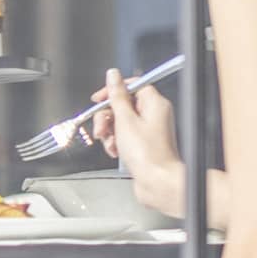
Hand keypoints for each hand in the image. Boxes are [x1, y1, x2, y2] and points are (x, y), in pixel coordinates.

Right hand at [90, 68, 183, 216]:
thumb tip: (113, 76)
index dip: (113, 91)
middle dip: (108, 116)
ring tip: (109, 143)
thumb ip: (116, 96)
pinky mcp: (143, 144)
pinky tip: (115, 151)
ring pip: (121, 122)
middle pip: (124, 105)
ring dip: (110, 132)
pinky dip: (116, 142)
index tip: (99, 99)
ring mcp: (149, 130)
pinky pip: (125, 136)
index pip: (132, 85)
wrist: (157, 182)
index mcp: (155, 104)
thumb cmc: (147, 154)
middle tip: (101, 127)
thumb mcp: (125, 120)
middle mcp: (154, 115)